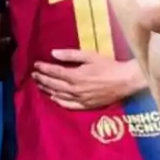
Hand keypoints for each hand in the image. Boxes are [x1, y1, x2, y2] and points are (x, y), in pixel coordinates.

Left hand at [32, 49, 146, 110]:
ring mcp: (80, 99)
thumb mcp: (90, 56)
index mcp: (75, 76)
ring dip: (47, 89)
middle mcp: (75, 89)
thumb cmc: (108, 66)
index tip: (36, 64)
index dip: (43, 68)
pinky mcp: (86, 105)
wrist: (125, 81)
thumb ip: (70, 55)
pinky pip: (68, 105)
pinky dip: (59, 101)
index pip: (54, 72)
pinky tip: (53, 98)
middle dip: (42, 79)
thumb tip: (53, 53)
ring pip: (59, 95)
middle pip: (53, 84)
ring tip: (39, 85)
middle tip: (34, 74)